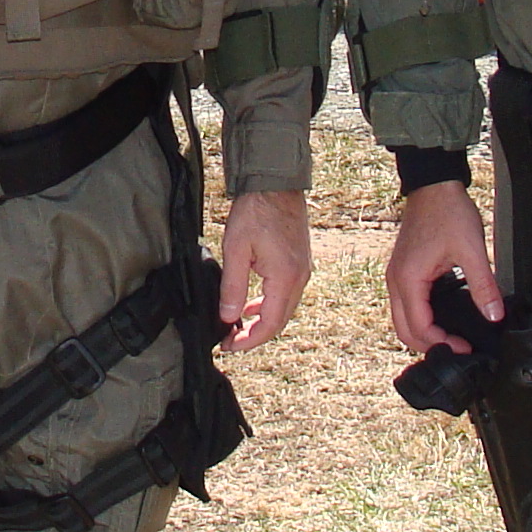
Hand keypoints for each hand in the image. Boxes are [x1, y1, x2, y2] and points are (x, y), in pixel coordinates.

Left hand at [214, 189, 311, 352]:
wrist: (275, 184)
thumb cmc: (255, 211)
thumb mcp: (235, 249)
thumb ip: (233, 287)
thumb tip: (229, 318)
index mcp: (285, 277)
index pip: (270, 324)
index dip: (249, 341)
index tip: (229, 346)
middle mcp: (300, 277)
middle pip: (280, 321)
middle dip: (255, 335)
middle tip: (230, 341)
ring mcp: (303, 270)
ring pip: (284, 308)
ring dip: (262, 321)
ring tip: (238, 326)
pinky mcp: (300, 262)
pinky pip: (287, 294)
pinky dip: (269, 305)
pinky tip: (253, 305)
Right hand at [385, 179, 498, 354]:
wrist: (434, 185)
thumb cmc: (448, 211)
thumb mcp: (472, 250)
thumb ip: (484, 286)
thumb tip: (494, 315)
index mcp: (408, 278)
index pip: (419, 328)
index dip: (442, 344)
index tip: (465, 348)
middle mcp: (396, 280)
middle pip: (404, 331)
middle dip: (430, 345)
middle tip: (458, 348)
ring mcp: (396, 275)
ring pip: (402, 320)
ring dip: (424, 333)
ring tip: (452, 337)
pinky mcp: (403, 270)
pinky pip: (405, 306)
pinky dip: (421, 319)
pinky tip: (443, 318)